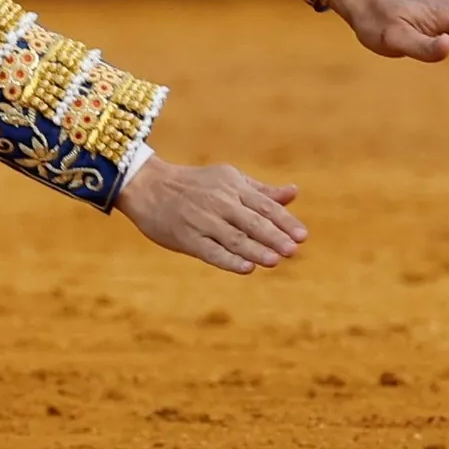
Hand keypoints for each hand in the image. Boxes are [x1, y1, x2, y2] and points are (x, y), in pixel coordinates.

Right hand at [115, 157, 304, 274]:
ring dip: (256, 249)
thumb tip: (294, 192)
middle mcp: (218, 202)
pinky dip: (229, 260)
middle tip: (293, 250)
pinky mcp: (187, 238)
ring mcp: (202, 221)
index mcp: (231, 186)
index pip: (264, 205)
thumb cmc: (193, 185)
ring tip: (275, 260)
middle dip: (274, 236)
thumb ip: (260, 191)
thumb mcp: (227, 180)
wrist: (146, 186)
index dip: (284, 221)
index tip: (302, 236)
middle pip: (251, 222)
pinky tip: (246, 268)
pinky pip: (211, 251)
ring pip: (234, 238)